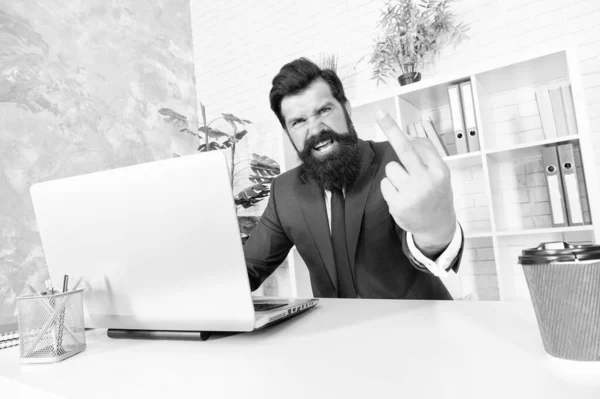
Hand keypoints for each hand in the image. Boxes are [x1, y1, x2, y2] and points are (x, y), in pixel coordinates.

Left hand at [375, 110, 456, 255]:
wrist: (438, 226)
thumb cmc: (436, 194)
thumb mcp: (440, 175)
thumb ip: (427, 157)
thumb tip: (408, 137)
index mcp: (439, 170)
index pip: (419, 144)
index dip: (400, 131)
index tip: (383, 114)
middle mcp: (427, 180)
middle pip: (405, 149)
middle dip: (391, 129)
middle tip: (379, 113)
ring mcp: (412, 192)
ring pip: (391, 168)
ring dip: (395, 175)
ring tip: (407, 187)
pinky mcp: (398, 204)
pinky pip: (385, 184)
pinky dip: (390, 188)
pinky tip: (402, 197)